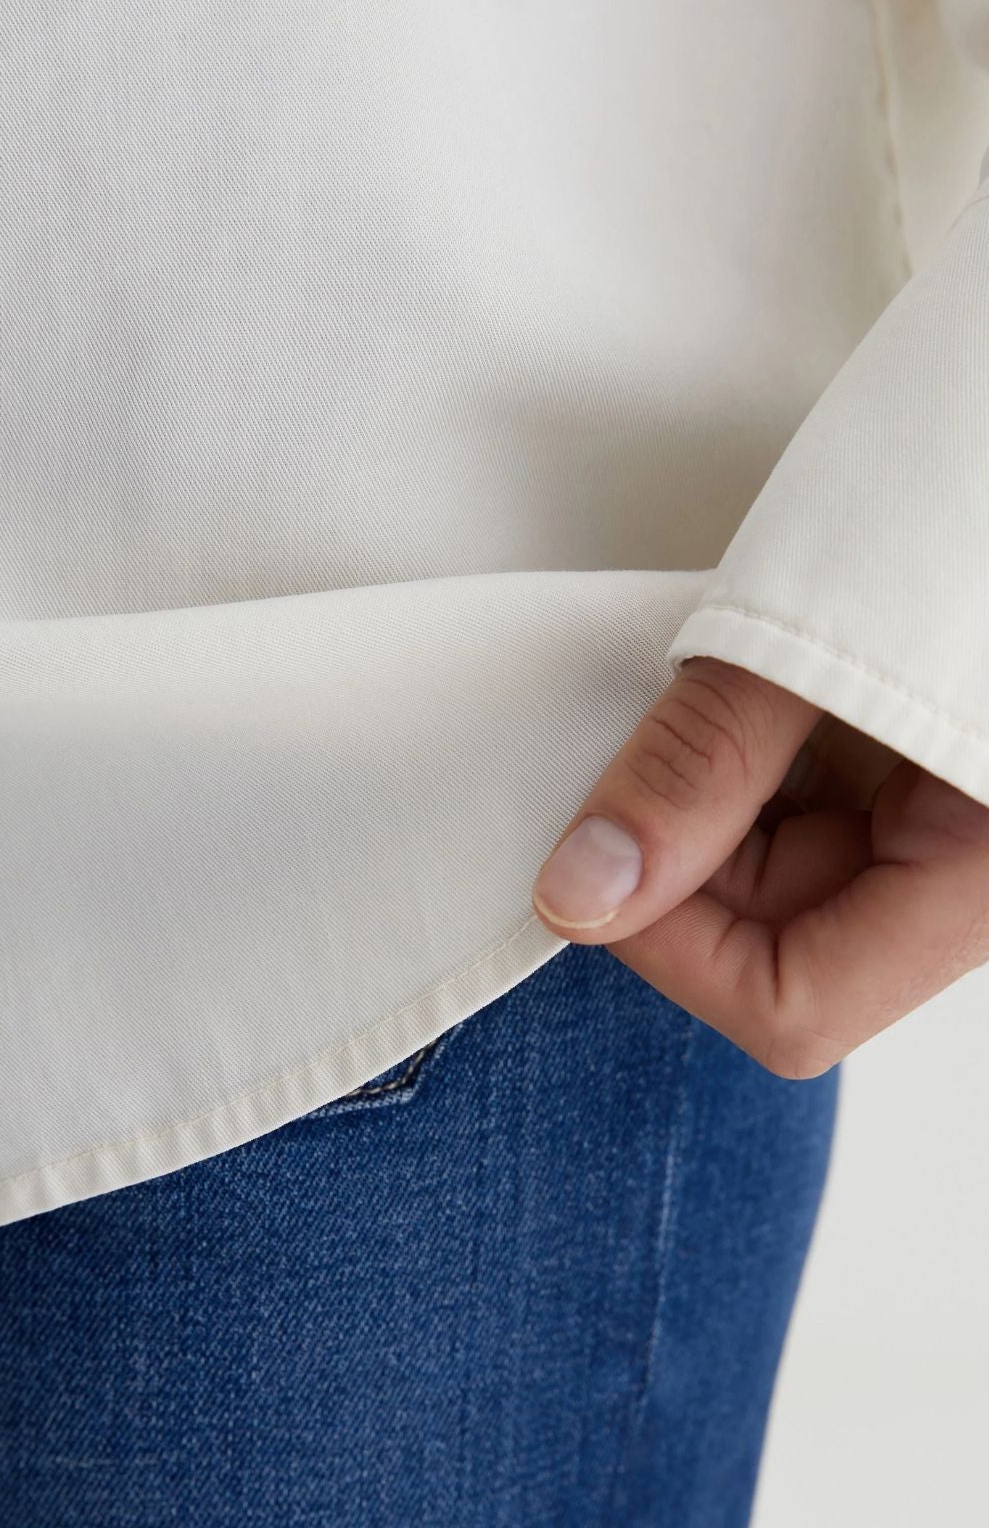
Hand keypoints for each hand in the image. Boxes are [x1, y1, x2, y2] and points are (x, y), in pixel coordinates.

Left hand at [530, 656, 988, 1076]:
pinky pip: (811, 815)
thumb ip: (697, 769)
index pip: (796, 1006)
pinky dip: (750, 763)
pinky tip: (753, 693)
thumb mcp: (804, 642)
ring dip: (716, 796)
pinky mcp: (922, 781)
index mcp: (986, 870)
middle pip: (779, 940)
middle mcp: (977, 877)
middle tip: (662, 730)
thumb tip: (578, 895)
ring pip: (783, 875)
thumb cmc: (949, 521)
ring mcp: (947, 829)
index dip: (671, 942)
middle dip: (686, 849)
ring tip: (730, 688)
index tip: (593, 856)